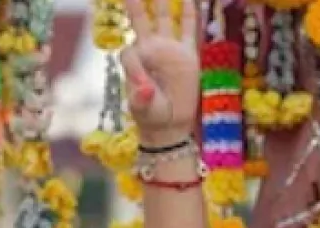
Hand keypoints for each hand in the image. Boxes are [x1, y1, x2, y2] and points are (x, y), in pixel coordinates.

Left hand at [120, 0, 200, 145]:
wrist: (169, 123)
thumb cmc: (150, 115)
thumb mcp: (143, 108)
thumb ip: (140, 99)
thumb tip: (144, 90)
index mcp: (134, 62)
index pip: (129, 51)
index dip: (134, 66)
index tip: (145, 86)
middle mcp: (150, 50)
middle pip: (141, 21)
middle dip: (136, 5)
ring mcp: (169, 49)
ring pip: (165, 19)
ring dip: (162, 3)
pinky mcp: (188, 54)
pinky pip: (189, 29)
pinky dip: (190, 14)